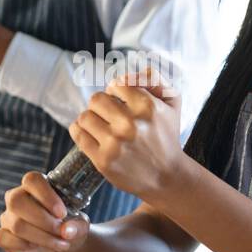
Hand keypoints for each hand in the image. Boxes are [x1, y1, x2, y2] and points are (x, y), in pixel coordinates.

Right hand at [0, 171, 90, 251]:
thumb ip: (76, 226)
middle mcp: (17, 198)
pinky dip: (24, 245)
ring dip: (42, 237)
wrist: (64, 249)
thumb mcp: (80, 226)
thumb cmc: (70, 228)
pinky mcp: (3, 236)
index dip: (46, 195)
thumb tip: (67, 230)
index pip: (32, 180)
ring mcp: (8, 217)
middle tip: (62, 231)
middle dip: (43, 220)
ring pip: (17, 224)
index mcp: (35, 188)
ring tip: (60, 244)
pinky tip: (36, 246)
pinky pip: (4, 238)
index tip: (62, 213)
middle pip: (17, 201)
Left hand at [69, 70, 186, 204]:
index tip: (120, 102)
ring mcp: (115, 143)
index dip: (115, 91)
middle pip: (96, 99)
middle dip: (101, 106)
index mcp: (147, 107)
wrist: (167, 177)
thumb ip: (155, 79)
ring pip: (84, 116)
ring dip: (90, 119)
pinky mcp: (103, 160)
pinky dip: (80, 131)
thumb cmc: (167, 137)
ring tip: (101, 126)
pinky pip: (78, 134)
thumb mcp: (172, 103)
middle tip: (109, 116)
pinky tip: (91, 134)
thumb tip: (128, 75)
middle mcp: (130, 124)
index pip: (115, 84)